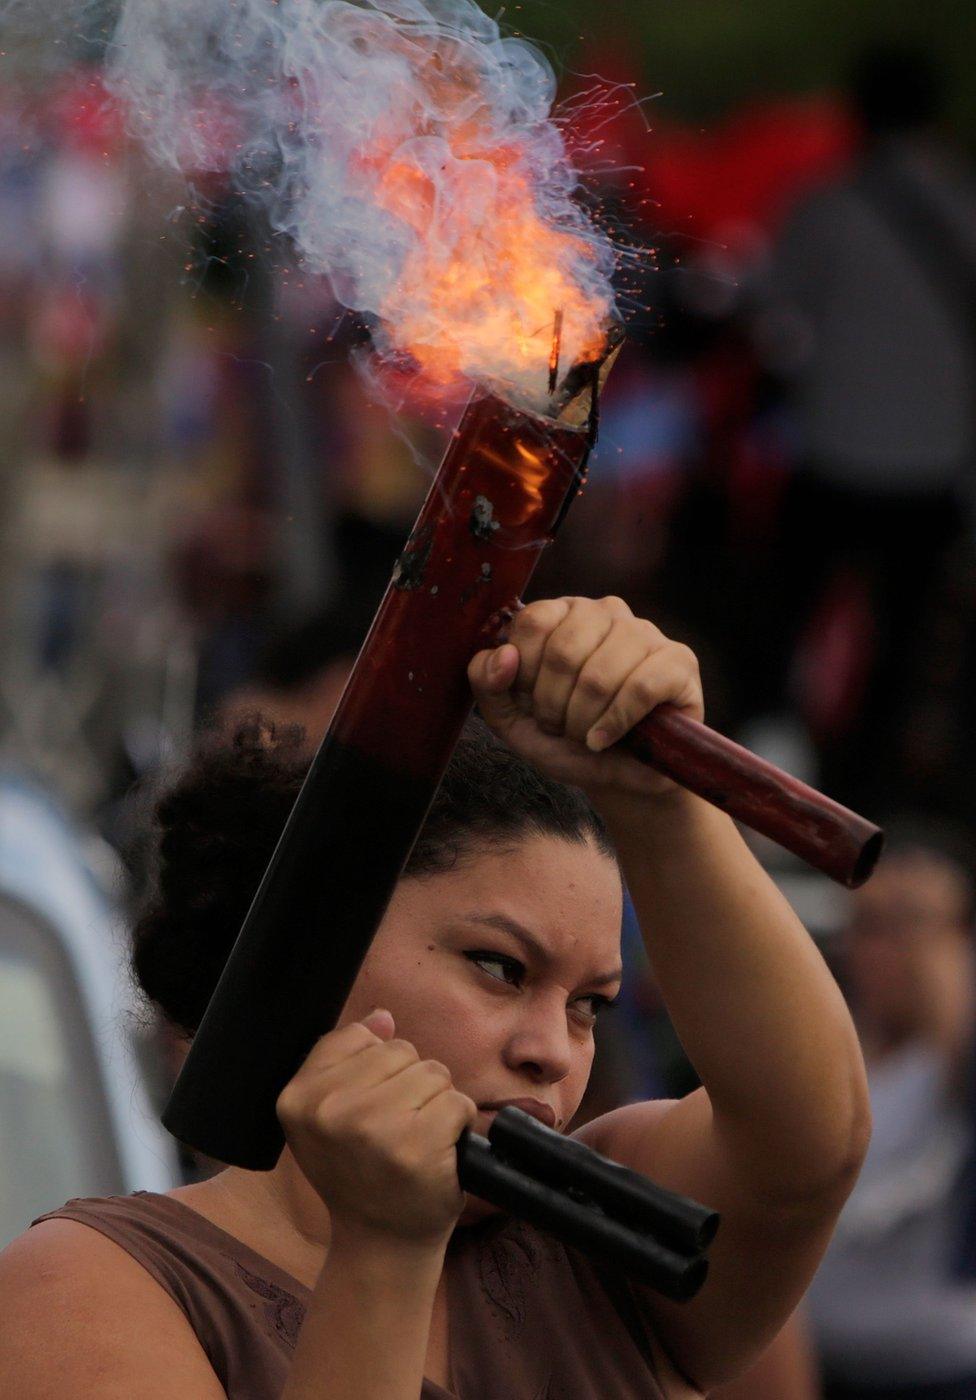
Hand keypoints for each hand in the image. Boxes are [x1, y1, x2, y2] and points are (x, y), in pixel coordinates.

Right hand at [276, 1010, 477, 1246]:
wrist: (381, 1244)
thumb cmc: (358, 1174)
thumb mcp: (326, 1118)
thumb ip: (346, 1060)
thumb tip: (383, 1018)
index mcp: (297, 1099)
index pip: (357, 1037)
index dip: (376, 1069)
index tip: (367, 1109)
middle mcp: (329, 1111)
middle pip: (400, 1050)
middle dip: (409, 1083)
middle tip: (394, 1131)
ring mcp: (373, 1127)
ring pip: (432, 1071)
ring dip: (435, 1102)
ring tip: (415, 1140)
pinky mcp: (417, 1145)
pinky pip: (457, 1100)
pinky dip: (458, 1123)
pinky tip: (438, 1152)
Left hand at [468, 596, 702, 800]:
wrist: (614, 776)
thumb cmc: (564, 737)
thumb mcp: (510, 716)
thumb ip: (487, 682)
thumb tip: (503, 656)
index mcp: (562, 613)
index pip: (533, 622)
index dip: (524, 676)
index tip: (532, 704)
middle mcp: (604, 612)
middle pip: (564, 651)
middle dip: (553, 706)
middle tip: (561, 727)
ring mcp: (644, 633)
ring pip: (600, 675)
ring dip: (583, 721)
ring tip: (586, 735)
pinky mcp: (678, 661)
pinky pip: (640, 688)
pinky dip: (615, 724)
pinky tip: (606, 739)